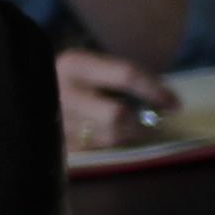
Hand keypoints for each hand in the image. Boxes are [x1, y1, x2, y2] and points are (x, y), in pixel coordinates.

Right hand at [51, 48, 177, 151]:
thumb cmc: (83, 77)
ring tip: (138, 127)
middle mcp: (62, 92)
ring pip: (108, 137)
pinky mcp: (59, 143)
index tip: (175, 103)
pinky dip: (116, 144)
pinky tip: (118, 135)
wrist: (38, 90)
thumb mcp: (99, 66)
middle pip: (115, 115)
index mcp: (76, 65)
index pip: (126, 75)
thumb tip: (167, 103)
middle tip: (157, 121)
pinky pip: (99, 149)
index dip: (155, 90)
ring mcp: (56, 121)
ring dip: (132, 135)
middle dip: (142, 121)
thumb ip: (128, 79)